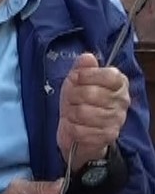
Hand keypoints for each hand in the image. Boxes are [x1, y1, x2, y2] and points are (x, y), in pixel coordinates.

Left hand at [56, 53, 128, 169]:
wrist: (78, 132)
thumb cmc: (79, 103)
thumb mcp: (76, 82)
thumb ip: (82, 68)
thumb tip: (87, 57)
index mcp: (119, 83)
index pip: (108, 75)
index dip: (86, 76)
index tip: (76, 79)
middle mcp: (122, 100)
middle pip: (90, 93)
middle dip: (72, 96)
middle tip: (71, 100)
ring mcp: (116, 119)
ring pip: (83, 112)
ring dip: (71, 113)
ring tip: (72, 113)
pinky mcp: (107, 136)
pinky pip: (80, 130)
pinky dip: (71, 128)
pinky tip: (74, 126)